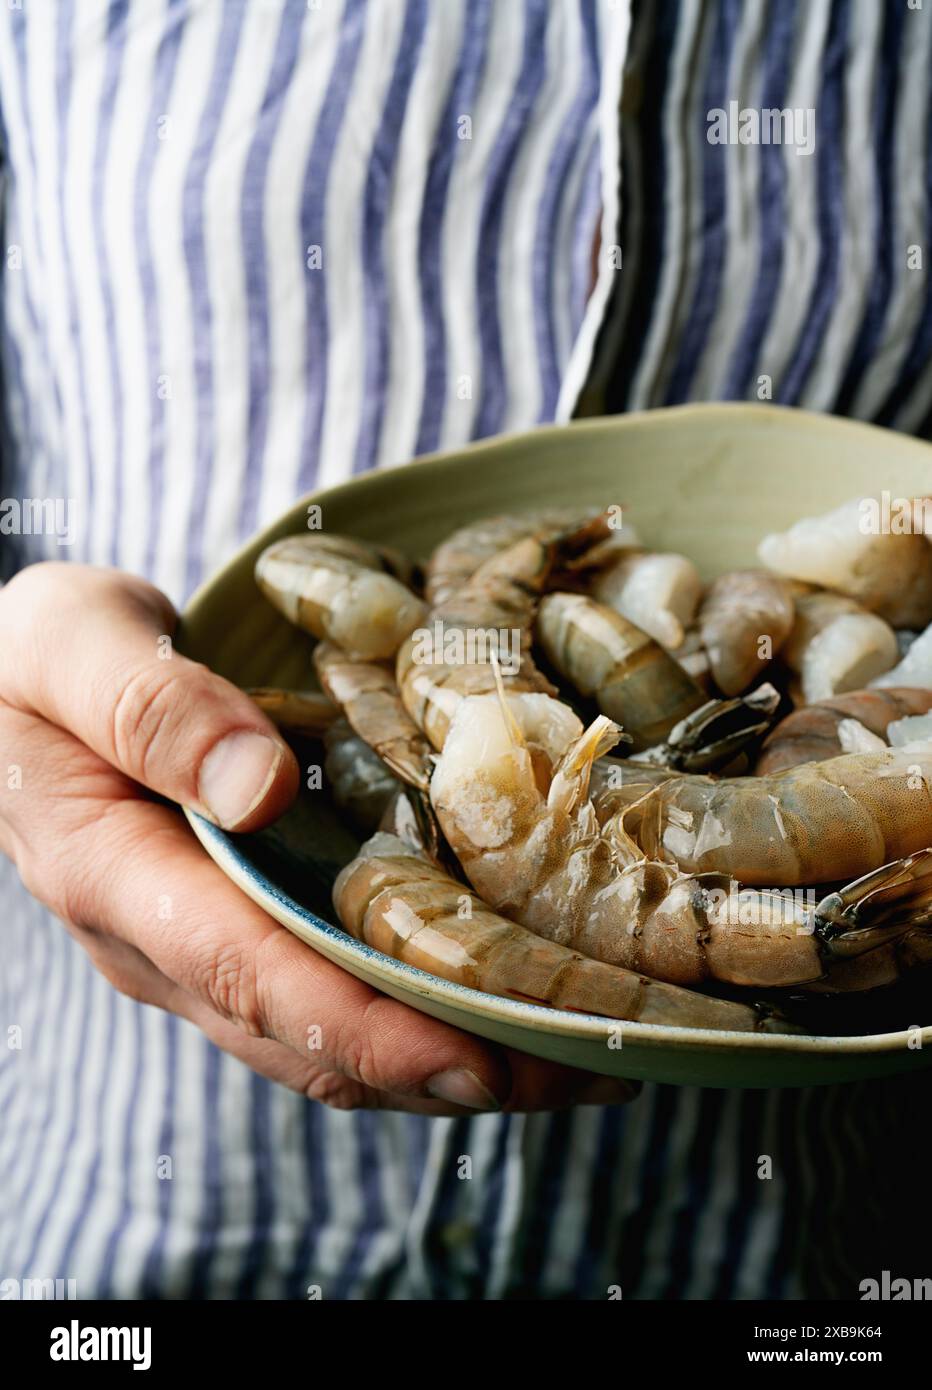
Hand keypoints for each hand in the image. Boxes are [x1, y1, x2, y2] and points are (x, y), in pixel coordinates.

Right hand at [0, 563, 637, 1113]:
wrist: (9, 693)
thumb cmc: (37, 656)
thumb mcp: (71, 642)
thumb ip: (148, 706)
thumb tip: (256, 786)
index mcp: (112, 872)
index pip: (244, 971)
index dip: (361, 1028)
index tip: (475, 1060)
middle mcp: (160, 940)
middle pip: (307, 1035)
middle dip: (443, 1065)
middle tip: (582, 1073)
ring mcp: (200, 947)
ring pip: (326, 1038)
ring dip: (448, 1057)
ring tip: (576, 1055)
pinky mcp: (238, 930)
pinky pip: (328, 995)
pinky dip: (418, 1013)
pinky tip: (503, 999)